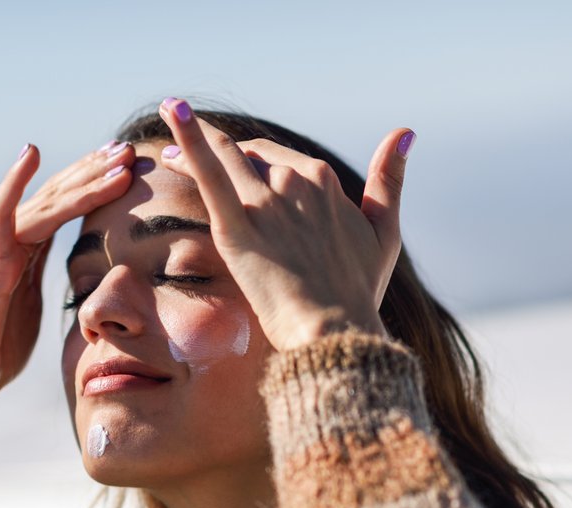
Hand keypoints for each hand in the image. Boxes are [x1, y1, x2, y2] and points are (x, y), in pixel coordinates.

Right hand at [0, 141, 135, 435]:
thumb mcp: (31, 303)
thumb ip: (44, 276)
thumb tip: (74, 272)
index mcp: (22, 246)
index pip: (63, 204)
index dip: (94, 182)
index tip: (127, 165)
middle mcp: (7, 236)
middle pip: (57, 193)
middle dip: (94, 170)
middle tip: (129, 148)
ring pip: (45, 201)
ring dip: (83, 179)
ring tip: (115, 159)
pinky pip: (2, 214)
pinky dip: (15, 182)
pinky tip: (31, 153)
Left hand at [156, 98, 411, 350]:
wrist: (335, 331)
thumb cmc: (359, 291)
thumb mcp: (384, 231)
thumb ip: (390, 180)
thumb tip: (405, 132)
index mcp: (324, 181)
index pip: (278, 158)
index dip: (252, 157)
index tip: (232, 160)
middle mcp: (294, 182)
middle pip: (247, 156)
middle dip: (218, 149)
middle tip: (181, 150)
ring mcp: (264, 202)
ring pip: (223, 157)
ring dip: (192, 139)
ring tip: (167, 130)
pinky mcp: (236, 227)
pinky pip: (209, 173)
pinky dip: (189, 139)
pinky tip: (172, 111)